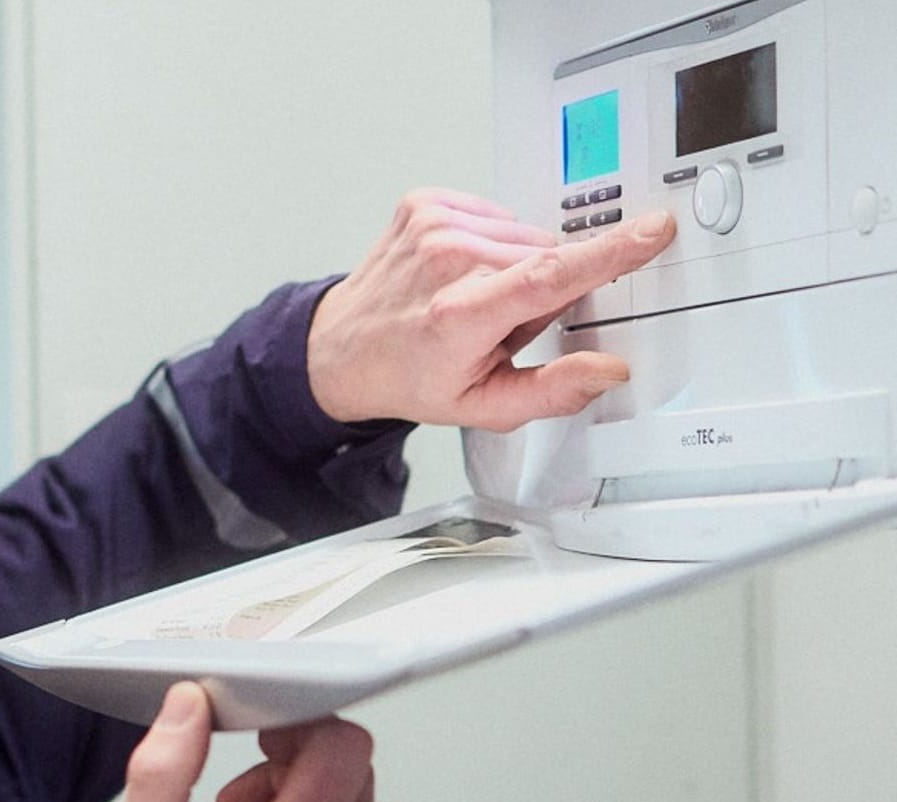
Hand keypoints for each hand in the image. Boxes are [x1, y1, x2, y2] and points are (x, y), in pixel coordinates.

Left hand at [307, 188, 676, 431]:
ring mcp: (432, 226)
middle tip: (498, 324)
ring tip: (473, 298)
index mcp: (461, 314)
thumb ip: (553, 391)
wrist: (343, 349)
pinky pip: (494, 215)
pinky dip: (488, 242)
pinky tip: (458, 271)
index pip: (550, 277)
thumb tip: (608, 370)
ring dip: (512, 267)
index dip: (608, 255)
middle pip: (545, 258)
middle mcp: (447, 260)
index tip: (652, 231)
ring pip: (522, 236)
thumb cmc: (411, 377)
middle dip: (540, 291)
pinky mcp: (424, 203)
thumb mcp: (482, 405)